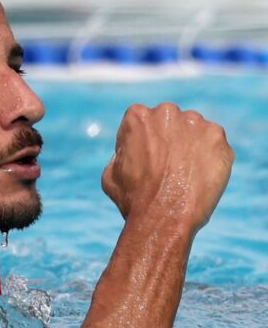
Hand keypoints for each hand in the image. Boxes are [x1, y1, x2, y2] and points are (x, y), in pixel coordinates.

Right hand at [101, 102, 232, 233]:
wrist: (164, 216)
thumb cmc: (134, 198)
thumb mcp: (111, 172)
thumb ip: (121, 153)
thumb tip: (129, 153)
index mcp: (137, 116)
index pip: (143, 122)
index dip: (144, 143)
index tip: (147, 161)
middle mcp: (166, 112)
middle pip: (170, 122)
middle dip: (170, 140)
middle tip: (169, 167)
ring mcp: (194, 122)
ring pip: (194, 131)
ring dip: (192, 146)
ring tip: (187, 174)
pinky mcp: (216, 137)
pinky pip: (215, 144)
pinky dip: (211, 157)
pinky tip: (201, 176)